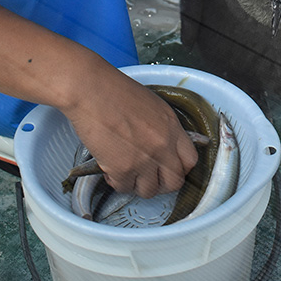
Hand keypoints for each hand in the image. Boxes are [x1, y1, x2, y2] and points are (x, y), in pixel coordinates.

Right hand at [62, 66, 198, 197]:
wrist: (90, 90)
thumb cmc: (115, 91)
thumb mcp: (153, 105)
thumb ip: (163, 128)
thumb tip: (164, 146)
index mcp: (172, 127)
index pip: (190, 161)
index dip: (180, 168)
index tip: (169, 168)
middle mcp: (163, 146)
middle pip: (174, 183)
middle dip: (161, 183)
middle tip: (147, 176)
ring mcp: (144, 159)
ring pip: (149, 191)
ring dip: (137, 184)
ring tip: (126, 171)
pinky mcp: (123, 168)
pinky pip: (124, 188)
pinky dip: (116, 182)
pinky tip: (110, 168)